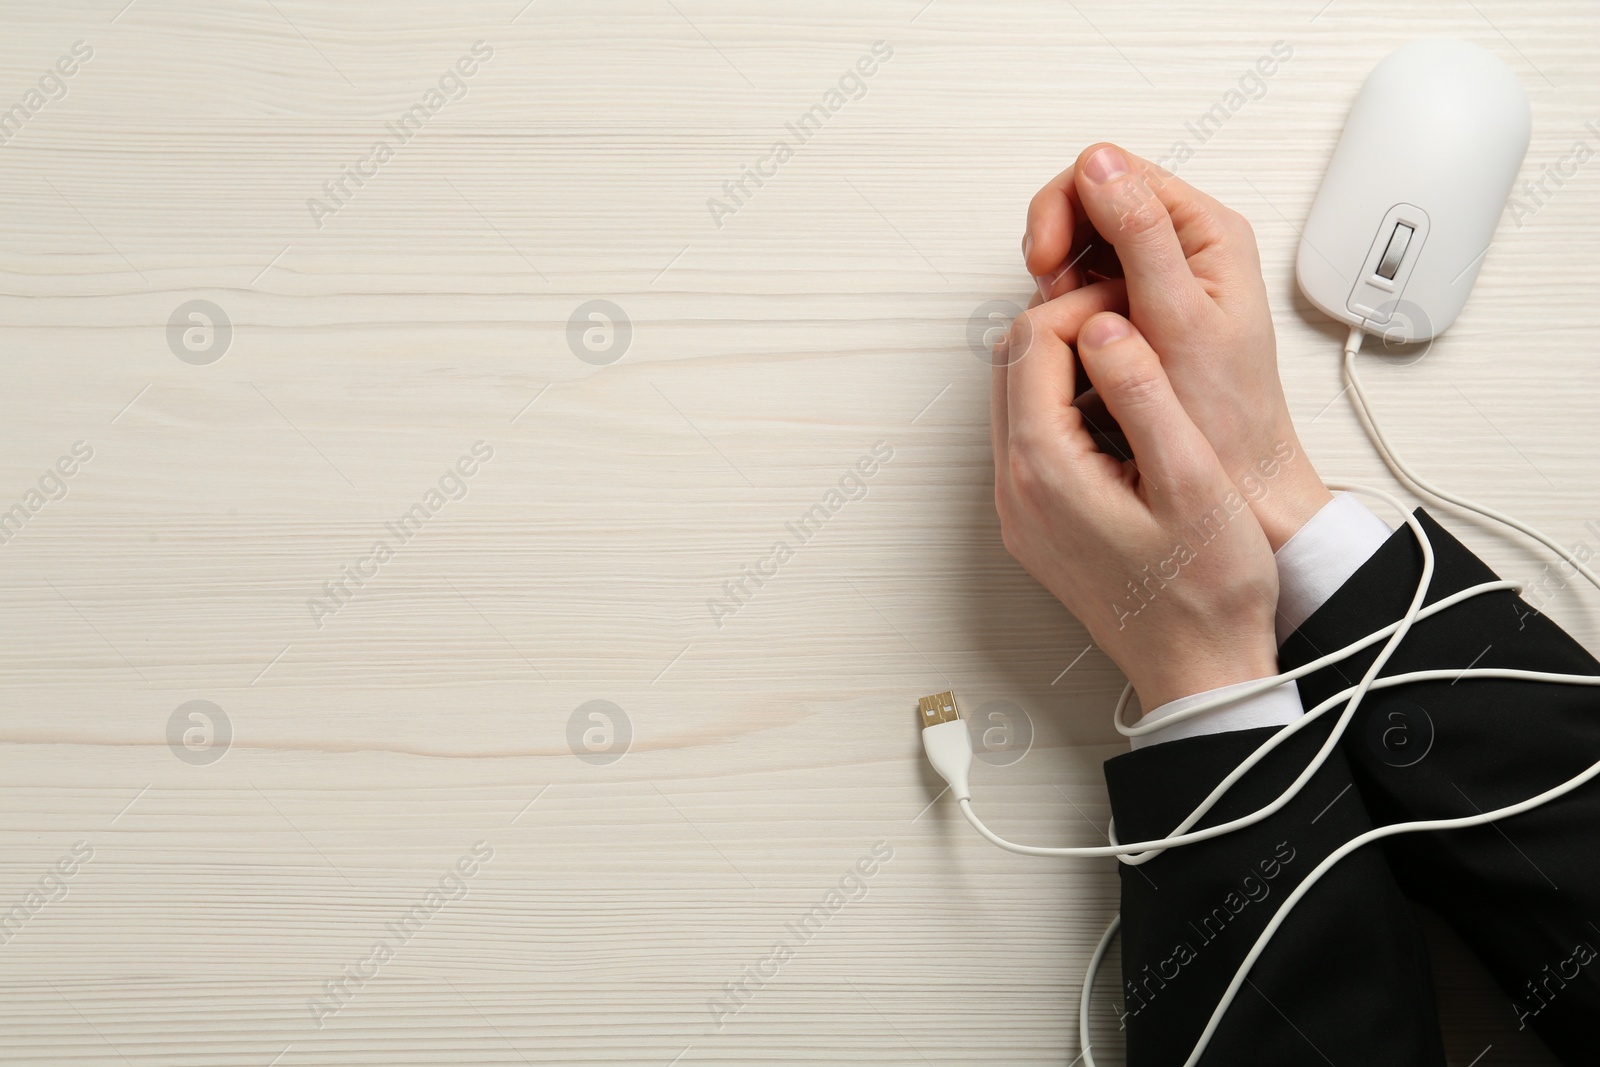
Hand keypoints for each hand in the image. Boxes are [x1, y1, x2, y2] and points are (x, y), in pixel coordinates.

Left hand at [991, 286, 1279, 710]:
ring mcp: (1019, 510)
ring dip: (1066, 366)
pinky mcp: (1035, 524)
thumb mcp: (1190, 479)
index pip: (1033, 343)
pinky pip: (1031, 439)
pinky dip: (1066, 407)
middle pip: (1013, 364)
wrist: (1198, 670)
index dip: (1085, 308)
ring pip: (1017, 399)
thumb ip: (1143, 394)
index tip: (1140, 309)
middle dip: (1068, 327)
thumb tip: (1105, 326)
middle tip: (1138, 326)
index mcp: (1045, 469)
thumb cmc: (1206, 590)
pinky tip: (1123, 414)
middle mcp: (1015, 489)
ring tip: (1137, 362)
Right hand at [1021, 143, 1331, 549]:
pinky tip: (1074, 343)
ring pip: (1081, 246)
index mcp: (1207, 233)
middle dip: (1057, 244)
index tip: (1046, 263)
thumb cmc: (1224, 419)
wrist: (1242, 485)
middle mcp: (1184, 247)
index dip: (1066, 207)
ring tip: (1070, 327)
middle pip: (1091, 203)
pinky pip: (1083, 287)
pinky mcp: (1137, 314)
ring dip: (1058, 280)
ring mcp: (1158, 280)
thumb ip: (1142, 237)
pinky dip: (1065, 308)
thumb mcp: (1179, 320)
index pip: (1114, 172)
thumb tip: (1100, 165)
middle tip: (1051, 297)